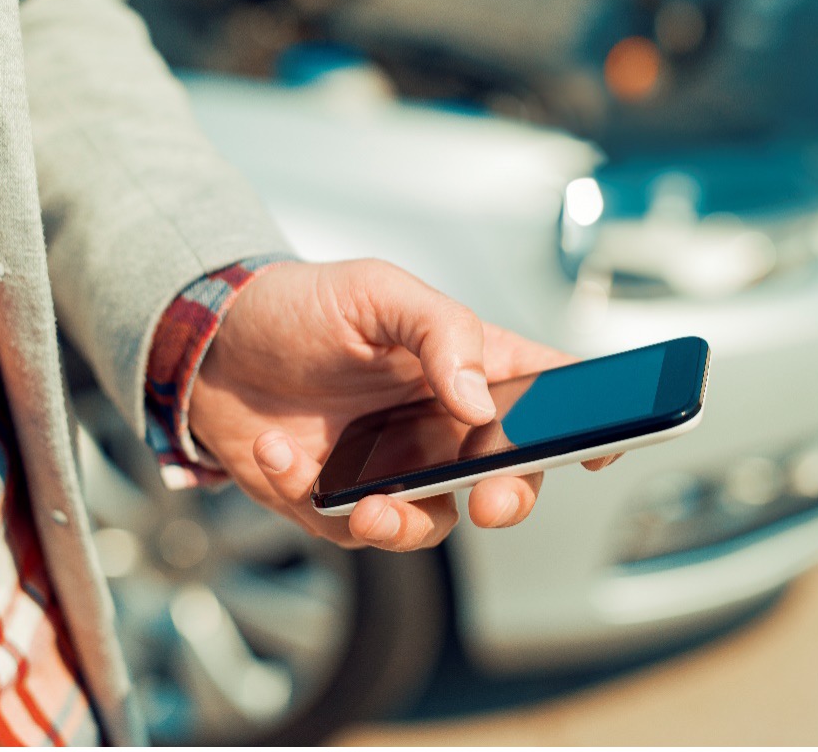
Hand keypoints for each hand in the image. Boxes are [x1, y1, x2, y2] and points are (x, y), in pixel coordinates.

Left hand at [187, 259, 616, 551]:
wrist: (208, 343)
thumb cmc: (303, 305)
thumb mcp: (378, 293)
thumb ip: (440, 334)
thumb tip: (479, 400)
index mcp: (467, 366)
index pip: (547, 395)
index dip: (591, 422)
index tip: (609, 444)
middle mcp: (441, 424)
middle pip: (506, 476)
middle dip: (510, 498)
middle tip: (493, 499)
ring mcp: (393, 468)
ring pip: (430, 523)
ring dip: (404, 524)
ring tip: (366, 506)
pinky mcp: (338, 501)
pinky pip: (346, 526)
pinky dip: (313, 498)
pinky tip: (278, 454)